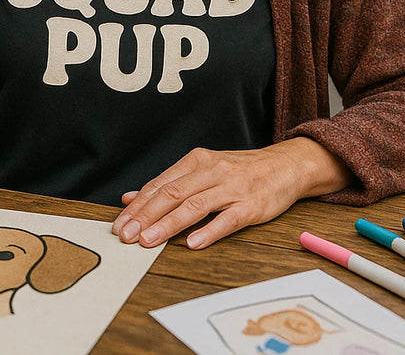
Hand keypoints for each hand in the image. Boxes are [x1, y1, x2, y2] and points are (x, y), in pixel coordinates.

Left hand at [111, 138, 350, 250]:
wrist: (286, 166)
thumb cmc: (241, 171)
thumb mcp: (203, 169)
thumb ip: (169, 184)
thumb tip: (130, 197)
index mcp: (197, 161)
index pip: (160, 185)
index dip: (137, 206)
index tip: (118, 224)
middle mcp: (212, 171)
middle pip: (172, 194)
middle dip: (144, 216)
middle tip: (125, 236)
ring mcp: (232, 188)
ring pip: (194, 206)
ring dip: (168, 225)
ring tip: (148, 241)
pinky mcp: (251, 205)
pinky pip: (227, 219)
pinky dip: (208, 231)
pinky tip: (192, 243)